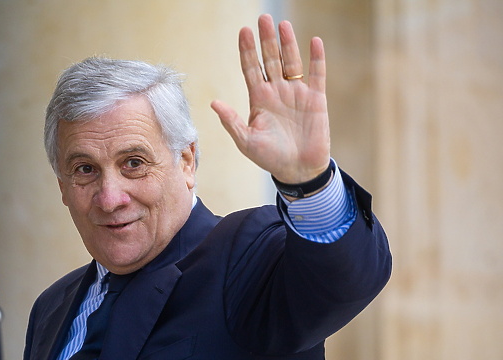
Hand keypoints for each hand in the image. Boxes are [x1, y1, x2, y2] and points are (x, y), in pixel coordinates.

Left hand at [211, 14, 329, 182]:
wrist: (298, 170)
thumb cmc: (269, 158)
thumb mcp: (246, 141)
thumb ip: (231, 121)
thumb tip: (214, 102)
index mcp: (259, 100)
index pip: (250, 69)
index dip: (247, 50)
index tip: (243, 31)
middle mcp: (277, 92)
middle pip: (270, 60)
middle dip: (266, 40)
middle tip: (262, 18)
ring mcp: (296, 93)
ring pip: (291, 62)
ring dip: (287, 43)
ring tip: (282, 25)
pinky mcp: (316, 99)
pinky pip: (317, 74)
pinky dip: (316, 58)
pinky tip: (314, 41)